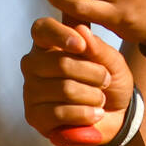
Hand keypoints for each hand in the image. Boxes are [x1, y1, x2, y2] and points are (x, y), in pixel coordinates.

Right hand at [21, 19, 133, 145]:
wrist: (115, 115)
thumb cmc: (108, 80)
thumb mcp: (112, 61)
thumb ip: (98, 46)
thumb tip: (82, 30)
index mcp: (48, 43)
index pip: (42, 29)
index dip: (61, 35)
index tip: (81, 45)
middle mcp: (33, 64)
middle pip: (61, 63)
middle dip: (93, 74)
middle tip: (106, 80)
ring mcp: (30, 91)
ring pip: (65, 89)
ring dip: (93, 96)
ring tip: (101, 99)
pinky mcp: (34, 116)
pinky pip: (61, 113)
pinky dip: (85, 114)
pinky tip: (94, 114)